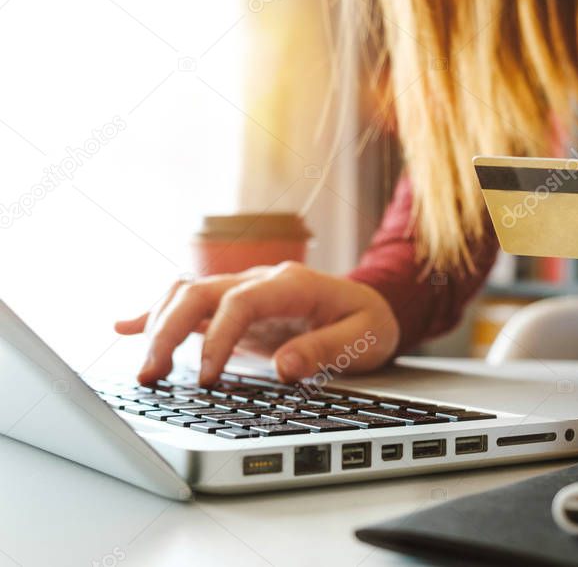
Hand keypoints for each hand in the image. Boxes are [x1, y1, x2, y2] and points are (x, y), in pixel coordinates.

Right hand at [115, 261, 399, 384]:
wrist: (371, 306)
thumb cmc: (369, 322)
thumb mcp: (364, 339)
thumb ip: (325, 350)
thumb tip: (284, 368)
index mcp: (293, 284)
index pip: (240, 301)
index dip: (218, 338)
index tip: (207, 379)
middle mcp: (261, 281)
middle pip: (199, 292)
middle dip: (168, 330)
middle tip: (152, 375)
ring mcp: (244, 291)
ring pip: (187, 293)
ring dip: (159, 325)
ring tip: (147, 370)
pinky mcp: (234, 308)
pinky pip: (189, 303)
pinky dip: (156, 314)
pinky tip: (124, 326)